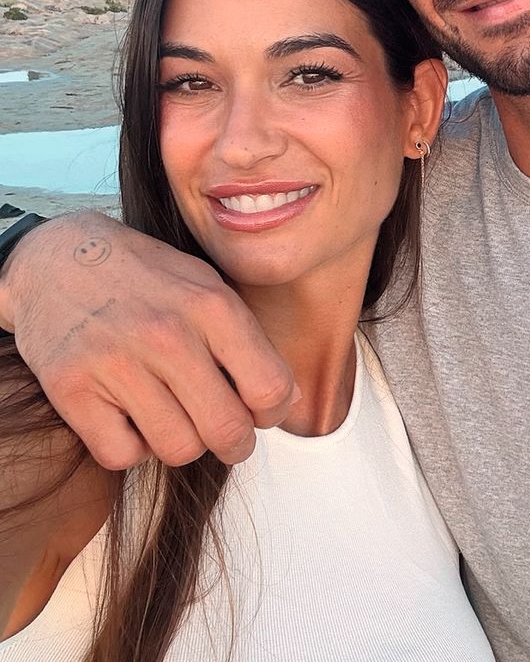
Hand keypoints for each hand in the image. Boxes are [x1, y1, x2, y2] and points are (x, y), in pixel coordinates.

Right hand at [0, 212, 294, 469]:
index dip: (274, 412)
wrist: (55, 258)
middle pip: (227, 430)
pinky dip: (132, 447)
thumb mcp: (207, 286)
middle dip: (236, 444)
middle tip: (229, 436)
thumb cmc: (146, 277)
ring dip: (184, 443)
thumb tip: (288, 399)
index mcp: (212, 305)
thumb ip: (249, 339)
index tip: (263, 412)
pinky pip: (122, 455)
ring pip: (178, 449)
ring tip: (177, 416)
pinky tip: (132, 417)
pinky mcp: (71, 388)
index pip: (269, 387)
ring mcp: (116, 362)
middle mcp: (167, 333)